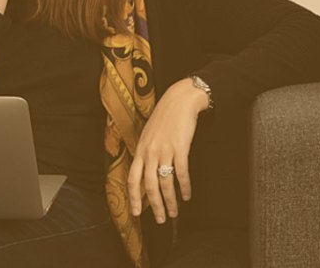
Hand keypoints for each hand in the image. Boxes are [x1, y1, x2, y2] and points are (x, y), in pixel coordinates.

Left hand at [127, 78, 208, 223]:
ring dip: (171, 200)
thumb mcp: (149, 135)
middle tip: (161, 219)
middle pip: (149, 186)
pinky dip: (184, 186)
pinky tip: (187, 194)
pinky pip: (181, 172)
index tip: (137, 213)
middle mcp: (150, 152)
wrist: (180, 100)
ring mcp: (164, 150)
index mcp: (141, 150)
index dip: (134, 198)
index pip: (133, 179)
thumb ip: (146, 153)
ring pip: (165, 183)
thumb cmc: (165, 118)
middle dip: (155, 206)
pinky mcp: (180, 147)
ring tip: (175, 211)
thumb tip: (146, 172)